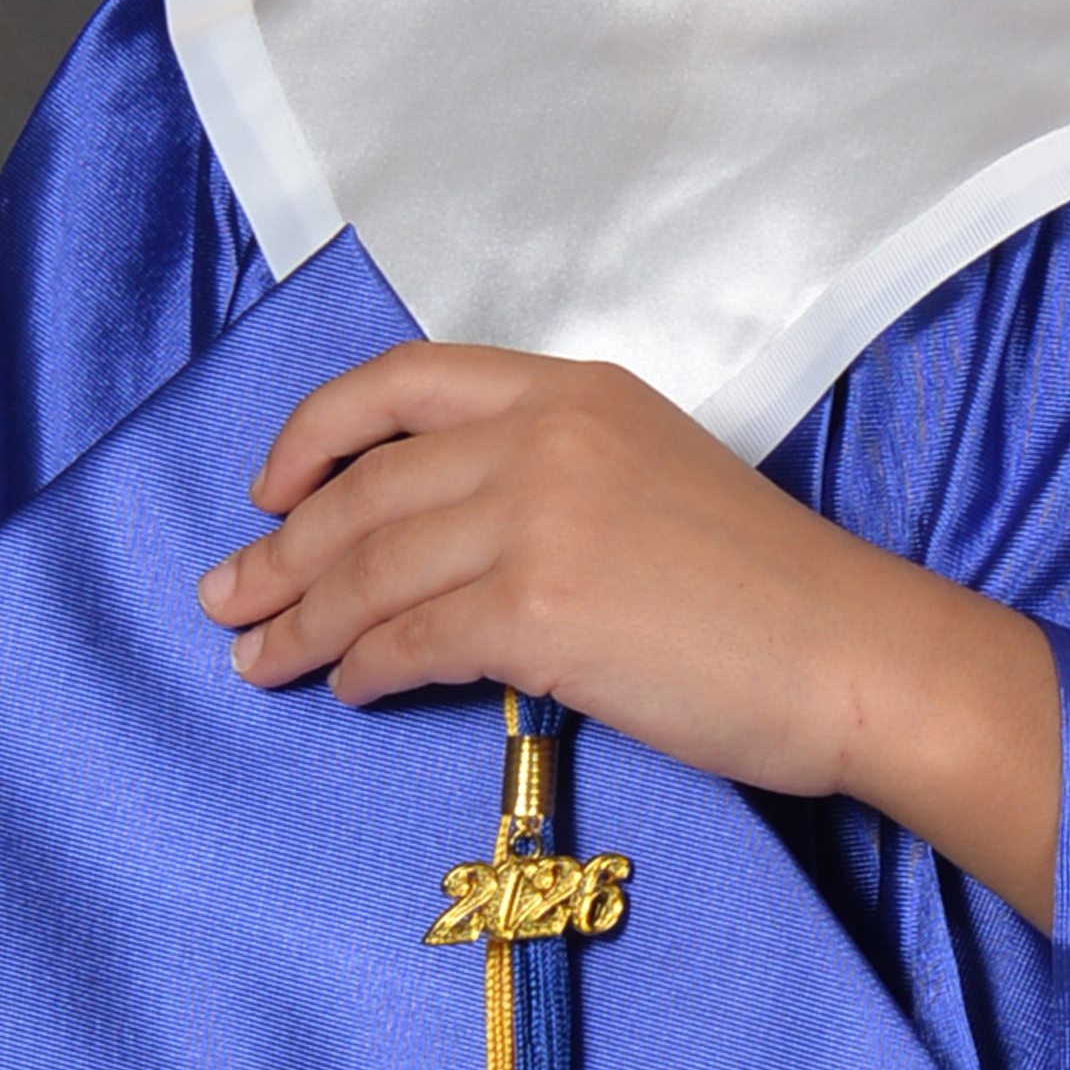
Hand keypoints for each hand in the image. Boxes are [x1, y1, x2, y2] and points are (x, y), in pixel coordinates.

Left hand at [196, 342, 1058, 925]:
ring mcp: (540, 517)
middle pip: (367, 485)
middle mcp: (545, 433)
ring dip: (298, 618)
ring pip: (371, 567)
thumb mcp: (646, 468)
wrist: (847, 647)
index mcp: (571, 386)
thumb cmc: (762, 579)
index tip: (271, 487)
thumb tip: (435, 537)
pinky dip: (362, 667)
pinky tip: (347, 688)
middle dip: (279, 548)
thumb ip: (546, 470)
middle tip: (222, 597)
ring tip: (255, 658)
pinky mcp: (540, 610)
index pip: (404, 381)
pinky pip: (410, 639)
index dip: (316, 432)